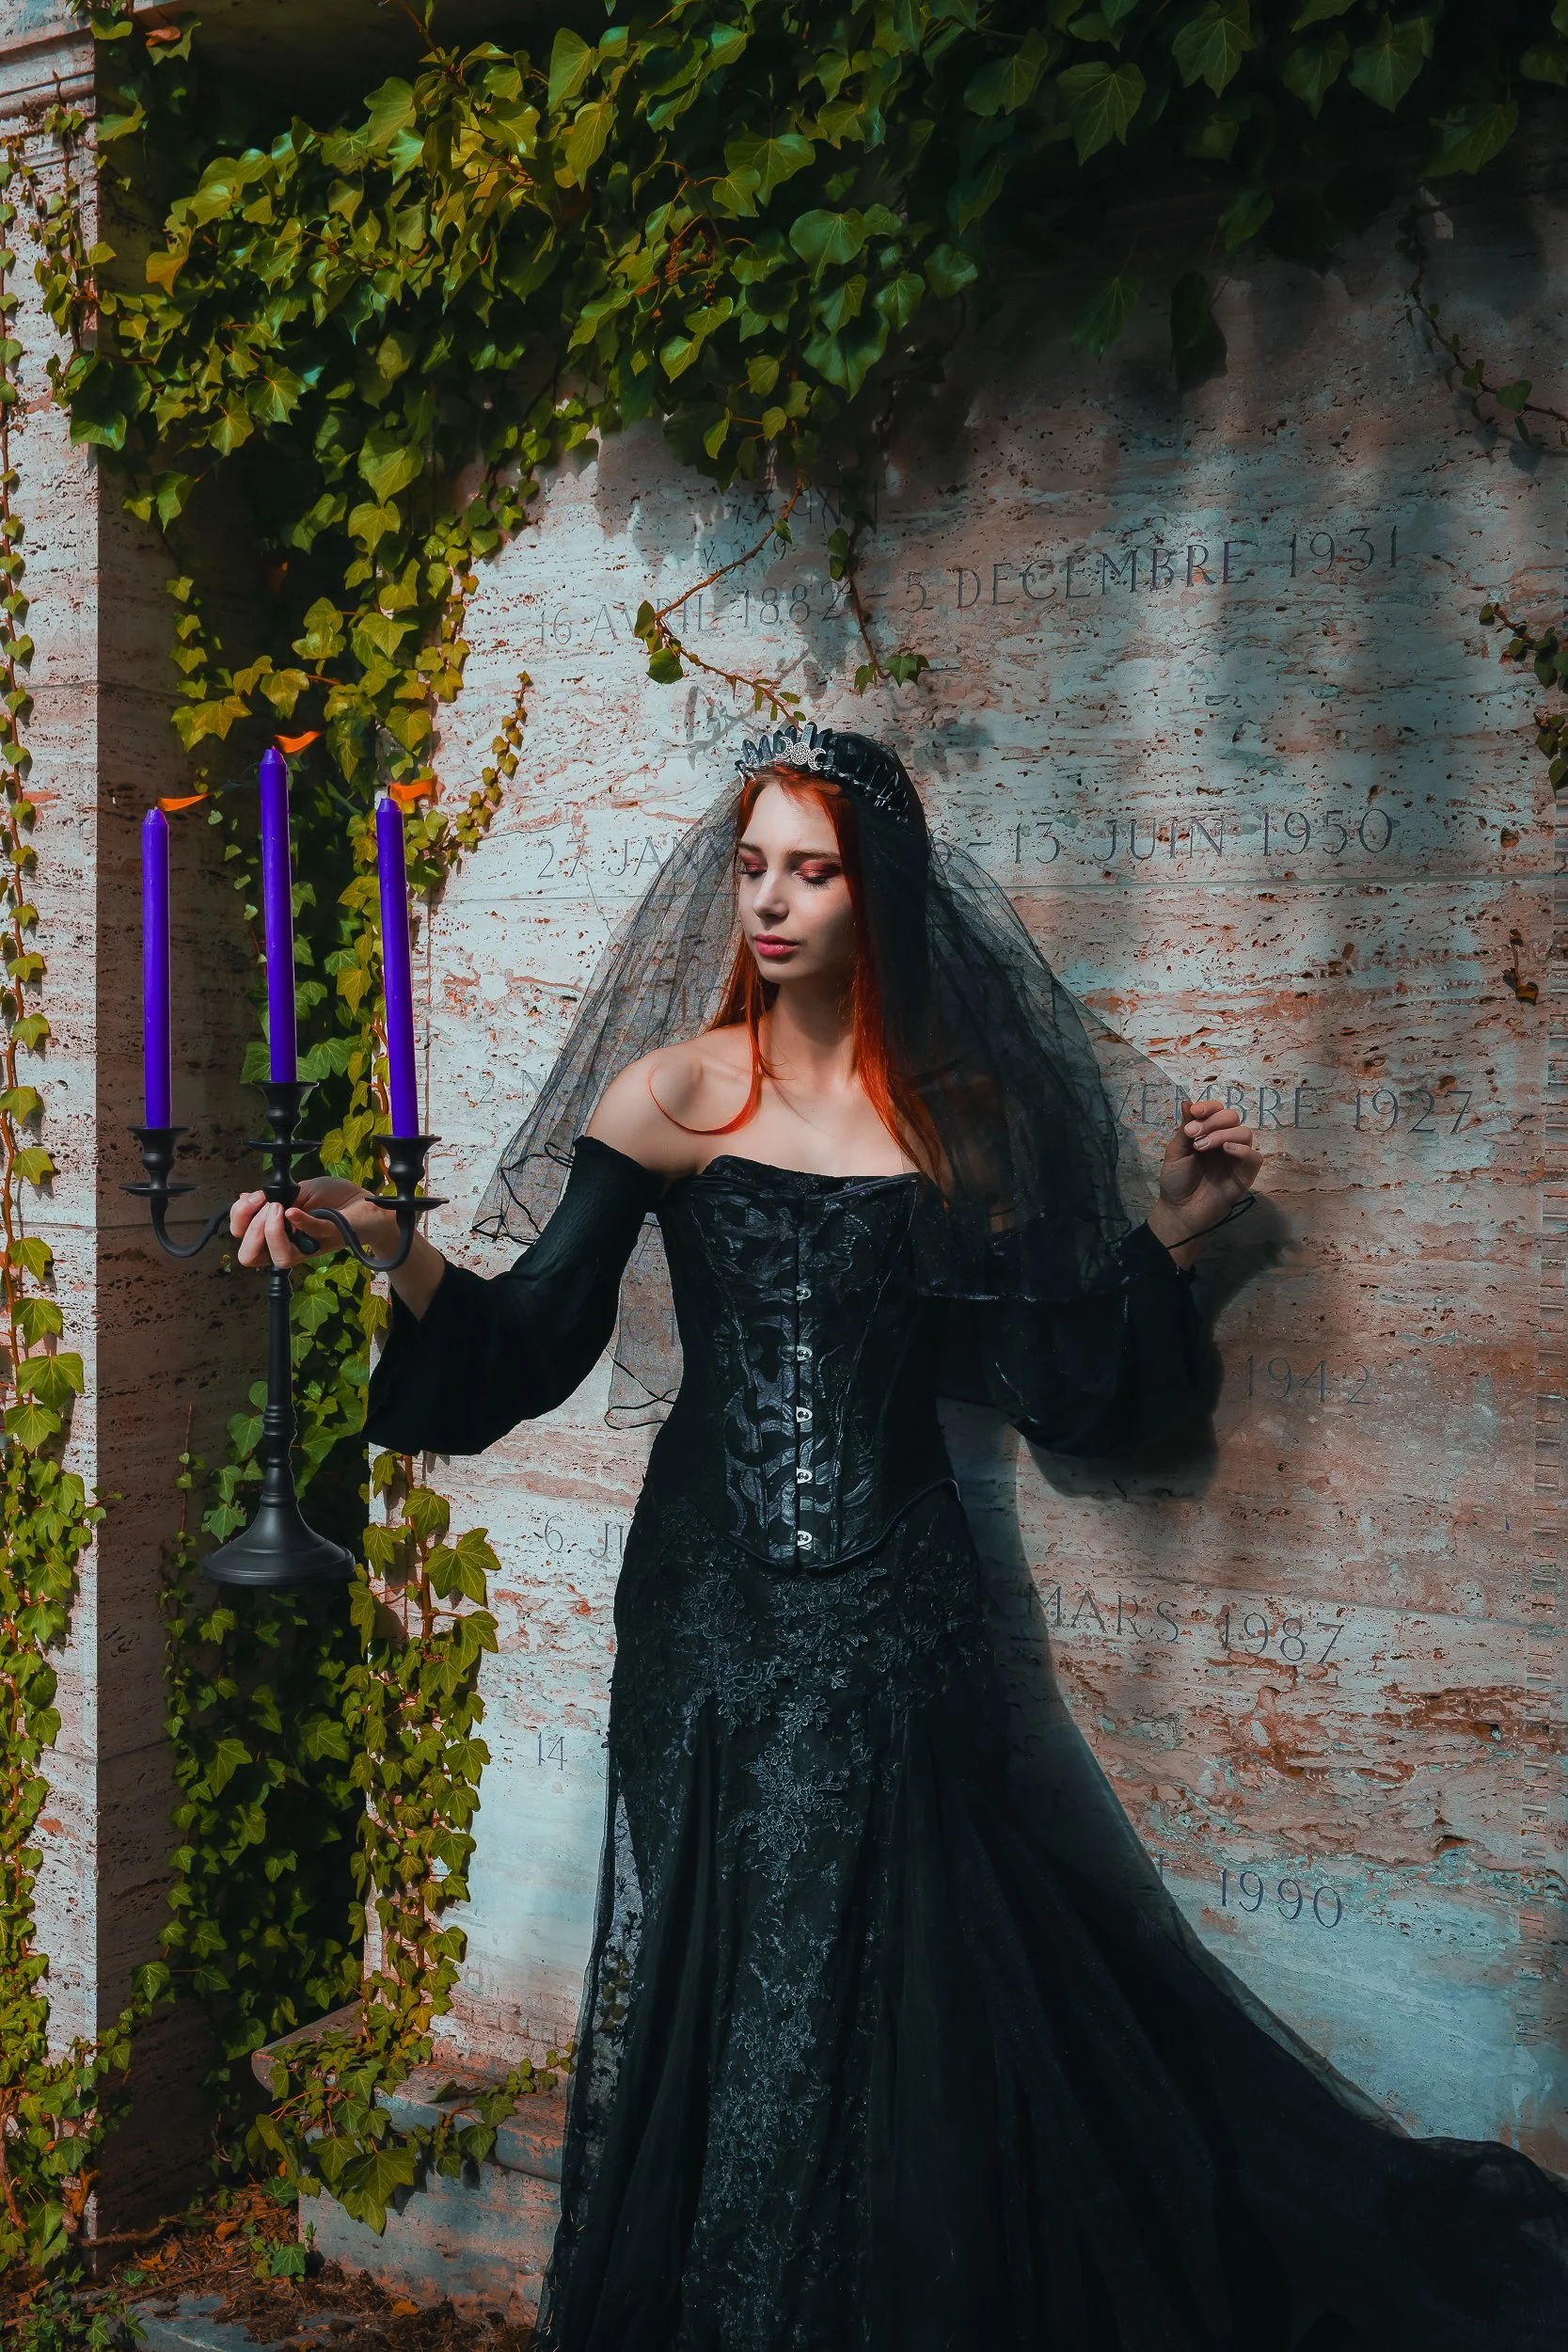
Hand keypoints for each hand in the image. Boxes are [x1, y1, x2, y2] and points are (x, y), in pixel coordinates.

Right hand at [229, 1176, 395, 1270]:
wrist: (366, 1201)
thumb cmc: (333, 1198)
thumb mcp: (297, 1191)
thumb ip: (273, 1197)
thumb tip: (243, 1199)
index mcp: (277, 1233)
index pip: (242, 1238)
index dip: (239, 1219)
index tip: (252, 1198)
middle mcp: (289, 1245)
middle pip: (250, 1256)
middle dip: (251, 1228)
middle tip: (268, 1206)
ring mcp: (308, 1246)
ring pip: (278, 1257)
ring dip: (271, 1231)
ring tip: (280, 1209)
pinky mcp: (329, 1238)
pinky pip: (309, 1236)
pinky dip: (299, 1222)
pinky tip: (293, 1210)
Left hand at [1147, 1099, 1262, 1256]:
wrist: (1179, 1210)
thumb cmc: (1176, 1180)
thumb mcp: (1175, 1152)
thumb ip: (1184, 1128)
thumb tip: (1187, 1102)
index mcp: (1208, 1133)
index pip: (1217, 1110)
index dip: (1209, 1107)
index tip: (1196, 1112)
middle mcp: (1225, 1141)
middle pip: (1232, 1117)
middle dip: (1213, 1121)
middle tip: (1193, 1135)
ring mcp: (1237, 1157)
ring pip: (1244, 1133)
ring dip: (1223, 1134)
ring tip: (1202, 1147)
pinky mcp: (1246, 1174)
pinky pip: (1254, 1157)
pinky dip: (1242, 1150)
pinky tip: (1226, 1151)